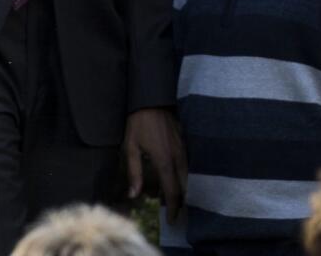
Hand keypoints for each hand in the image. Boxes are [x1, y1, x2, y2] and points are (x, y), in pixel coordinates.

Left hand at [124, 107, 187, 221]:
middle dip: (180, 203)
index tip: (172, 220)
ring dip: (182, 190)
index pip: (173, 191)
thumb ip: (134, 172)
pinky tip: (175, 180)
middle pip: (185, 188)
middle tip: (173, 213)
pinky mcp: (187, 144)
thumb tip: (134, 195)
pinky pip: (189, 167)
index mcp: (164, 160)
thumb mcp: (131, 147)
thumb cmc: (138, 123)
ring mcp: (185, 150)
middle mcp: (178, 157)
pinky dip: (184, 178)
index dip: (174, 208)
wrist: (151, 100)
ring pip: (189, 178)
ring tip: (171, 199)